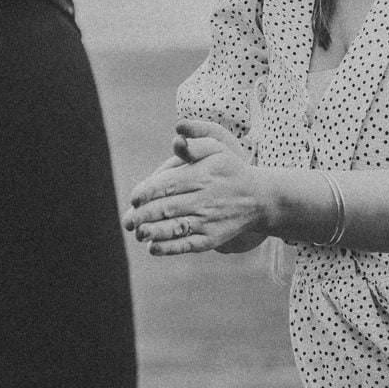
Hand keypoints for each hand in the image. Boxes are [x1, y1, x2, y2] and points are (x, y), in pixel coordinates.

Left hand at [124, 119, 269, 254]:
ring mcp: (208, 221)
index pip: (166, 184)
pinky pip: (186, 245)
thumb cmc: (231, 170)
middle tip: (128, 220)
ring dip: (152, 232)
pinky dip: (168, 248)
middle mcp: (204, 200)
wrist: (260, 198)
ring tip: (139, 233)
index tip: (134, 198)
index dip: (146, 192)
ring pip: (174, 228)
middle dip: (142, 215)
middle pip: (165, 208)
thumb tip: (176, 139)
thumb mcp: (218, 150)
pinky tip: (154, 247)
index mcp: (202, 176)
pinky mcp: (212, 238)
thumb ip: (195, 145)